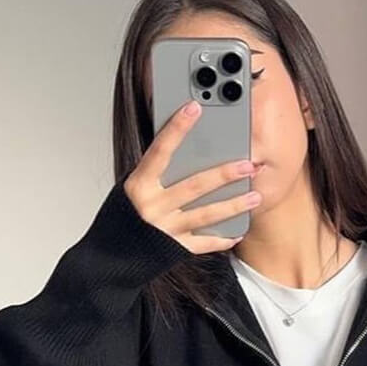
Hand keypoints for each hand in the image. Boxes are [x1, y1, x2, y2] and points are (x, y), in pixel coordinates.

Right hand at [123, 99, 262, 252]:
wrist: (111, 257)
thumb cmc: (124, 217)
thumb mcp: (132, 188)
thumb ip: (156, 172)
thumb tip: (186, 149)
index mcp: (140, 185)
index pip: (160, 150)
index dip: (177, 128)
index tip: (194, 108)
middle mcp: (153, 206)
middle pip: (194, 185)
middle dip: (224, 174)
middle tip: (248, 164)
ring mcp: (165, 229)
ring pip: (206, 214)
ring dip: (234, 205)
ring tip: (255, 196)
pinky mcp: (174, 249)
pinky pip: (203, 243)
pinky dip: (222, 239)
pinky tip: (238, 232)